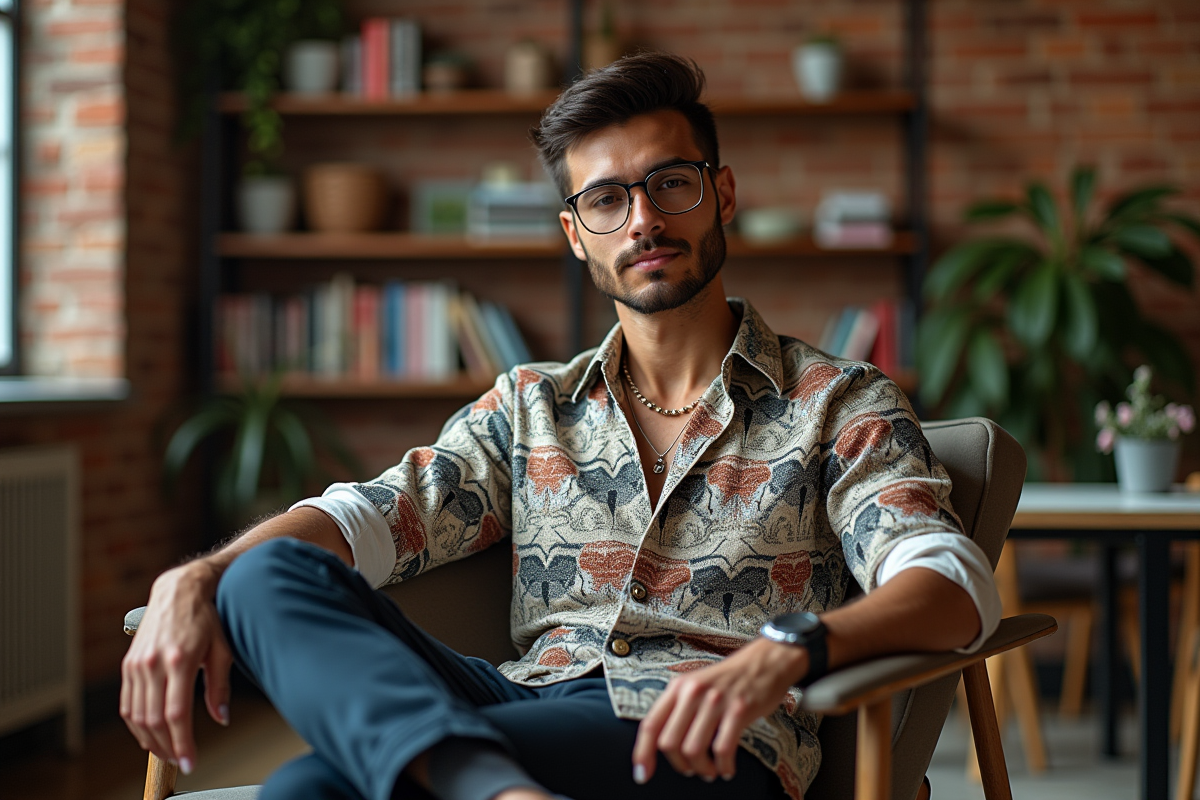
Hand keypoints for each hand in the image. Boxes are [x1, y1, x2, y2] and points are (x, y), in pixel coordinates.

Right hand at [119, 559, 232, 773]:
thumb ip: (219, 687)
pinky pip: (127, 703)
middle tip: (181, 761)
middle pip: (154, 720)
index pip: (176, 714)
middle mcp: (153, 663)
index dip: (182, 743)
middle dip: (167, 746)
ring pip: (136, 716)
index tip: (190, 761)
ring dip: (150, 740)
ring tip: (167, 751)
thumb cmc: (207, 618)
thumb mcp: (222, 649)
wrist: (180, 590)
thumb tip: (222, 718)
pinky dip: (136, 724)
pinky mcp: (128, 665)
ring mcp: (136, 664)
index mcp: (179, 660)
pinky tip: (149, 733)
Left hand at [632, 637, 806, 782]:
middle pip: (669, 742)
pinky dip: (723, 766)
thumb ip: (678, 710)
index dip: (642, 753)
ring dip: (702, 769)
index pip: (650, 724)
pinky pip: (723, 749)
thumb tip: (663, 745)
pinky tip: (727, 768)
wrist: (764, 661)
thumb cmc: (729, 679)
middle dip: (679, 764)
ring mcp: (715, 701)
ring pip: (693, 749)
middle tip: (691, 769)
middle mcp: (692, 692)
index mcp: (678, 687)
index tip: (642, 775)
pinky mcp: (738, 710)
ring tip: (710, 771)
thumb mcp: (695, 685)